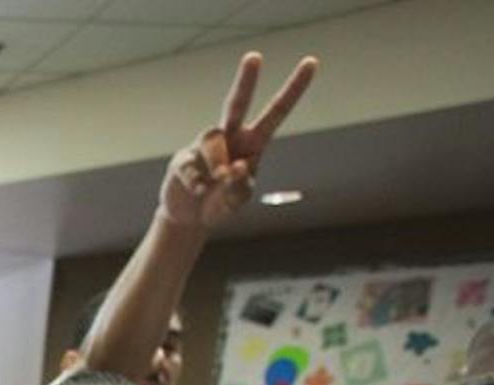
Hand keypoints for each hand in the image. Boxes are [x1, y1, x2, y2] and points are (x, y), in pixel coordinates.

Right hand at [159, 52, 319, 230]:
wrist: (190, 218)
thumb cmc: (221, 202)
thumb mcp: (238, 200)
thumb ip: (241, 187)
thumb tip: (234, 167)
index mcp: (253, 142)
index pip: (276, 111)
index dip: (294, 89)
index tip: (311, 61)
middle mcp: (229, 137)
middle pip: (236, 104)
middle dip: (245, 81)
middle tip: (254, 57)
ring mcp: (202, 147)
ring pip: (213, 139)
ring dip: (218, 162)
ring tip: (219, 181)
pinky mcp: (182, 161)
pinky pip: (191, 165)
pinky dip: (198, 181)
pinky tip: (200, 191)